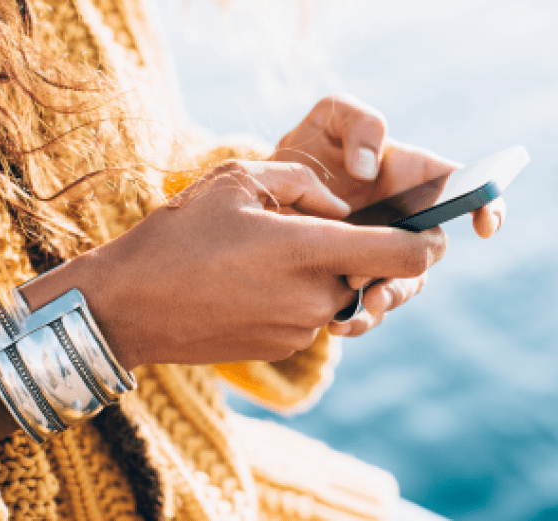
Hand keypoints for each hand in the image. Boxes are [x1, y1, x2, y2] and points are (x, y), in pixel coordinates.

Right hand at [20, 160, 447, 365]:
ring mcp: (300, 330)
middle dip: (358, 251)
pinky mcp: (282, 348)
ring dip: (323, 272)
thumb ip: (304, 184)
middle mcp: (316, 299)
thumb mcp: (237, 180)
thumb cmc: (177, 236)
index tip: (430, 228)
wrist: (127, 307)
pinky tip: (252, 279)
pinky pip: (312, 315)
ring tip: (268, 253)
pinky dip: (299, 294)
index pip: (405, 255)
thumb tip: (338, 206)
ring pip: (339, 294)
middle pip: (371, 274)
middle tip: (315, 228)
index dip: (428, 240)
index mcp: (311, 252)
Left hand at [272, 94, 505, 335]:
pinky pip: (371, 309)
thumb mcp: (329, 118)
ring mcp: (384, 254)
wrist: (267, 192)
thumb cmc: (310, 148)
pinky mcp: (358, 280)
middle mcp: (407, 220)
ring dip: (389, 298)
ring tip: (360, 304)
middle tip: (382, 274)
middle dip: (414, 267)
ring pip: (405, 285)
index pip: (463, 189)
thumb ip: (359, 122)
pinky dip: (359, 320)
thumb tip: (368, 169)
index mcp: (414, 177)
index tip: (484, 225)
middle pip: (430, 251)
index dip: (487, 204)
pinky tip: (337, 324)